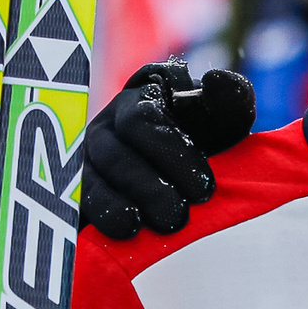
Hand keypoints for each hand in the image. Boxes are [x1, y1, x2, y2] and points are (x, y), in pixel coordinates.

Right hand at [78, 61, 256, 238]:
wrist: (194, 176)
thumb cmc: (210, 139)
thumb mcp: (226, 120)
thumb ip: (229, 100)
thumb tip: (215, 79)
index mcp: (141, 101)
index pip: (141, 121)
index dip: (170, 155)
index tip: (205, 188)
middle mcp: (109, 126)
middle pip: (115, 153)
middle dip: (150, 187)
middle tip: (181, 215)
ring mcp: (88, 157)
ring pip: (92, 179)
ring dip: (125, 206)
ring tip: (161, 225)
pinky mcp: (78, 189)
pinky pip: (79, 202)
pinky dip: (104, 217)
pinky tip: (127, 230)